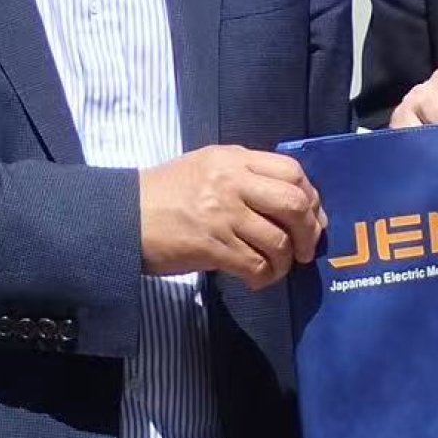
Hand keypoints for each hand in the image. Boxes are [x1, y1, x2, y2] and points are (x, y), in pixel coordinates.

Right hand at [138, 145, 324, 288]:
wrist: (124, 216)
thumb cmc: (167, 192)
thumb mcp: (208, 166)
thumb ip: (246, 174)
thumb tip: (290, 199)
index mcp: (234, 159)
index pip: (292, 171)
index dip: (311, 197)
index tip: (312, 217)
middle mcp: (232, 182)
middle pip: (293, 203)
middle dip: (309, 231)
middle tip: (304, 249)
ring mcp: (223, 214)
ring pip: (278, 240)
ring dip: (284, 261)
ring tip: (277, 267)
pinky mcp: (212, 246)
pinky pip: (256, 265)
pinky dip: (265, 277)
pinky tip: (257, 278)